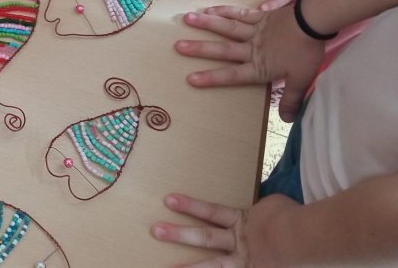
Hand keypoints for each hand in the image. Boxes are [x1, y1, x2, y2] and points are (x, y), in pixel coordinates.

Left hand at [151, 193, 296, 267]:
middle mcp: (240, 242)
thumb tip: (267, 206)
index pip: (212, 212)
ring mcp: (246, 260)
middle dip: (179, 234)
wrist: (304, 236)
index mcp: (244, 220)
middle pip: (204, 237)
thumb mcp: (277, 205)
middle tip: (155, 230)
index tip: (168, 200)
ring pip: (213, 264)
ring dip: (189, 267)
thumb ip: (266, 207)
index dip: (190, 205)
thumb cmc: (294, 217)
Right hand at [175, 5, 324, 120]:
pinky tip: (209, 8)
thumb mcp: (302, 79)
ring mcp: (254, 31)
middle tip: (178, 46)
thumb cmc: (306, 52)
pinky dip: (224, 10)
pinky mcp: (259, 17)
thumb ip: (292, 99)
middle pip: (223, 49)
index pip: (233, 75)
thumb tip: (287, 121)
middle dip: (200, 49)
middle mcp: (251, 48)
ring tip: (186, 18)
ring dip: (206, 23)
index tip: (191, 79)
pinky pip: (239, 14)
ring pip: (226, 27)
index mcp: (259, 66)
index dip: (212, 78)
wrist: (314, 22)